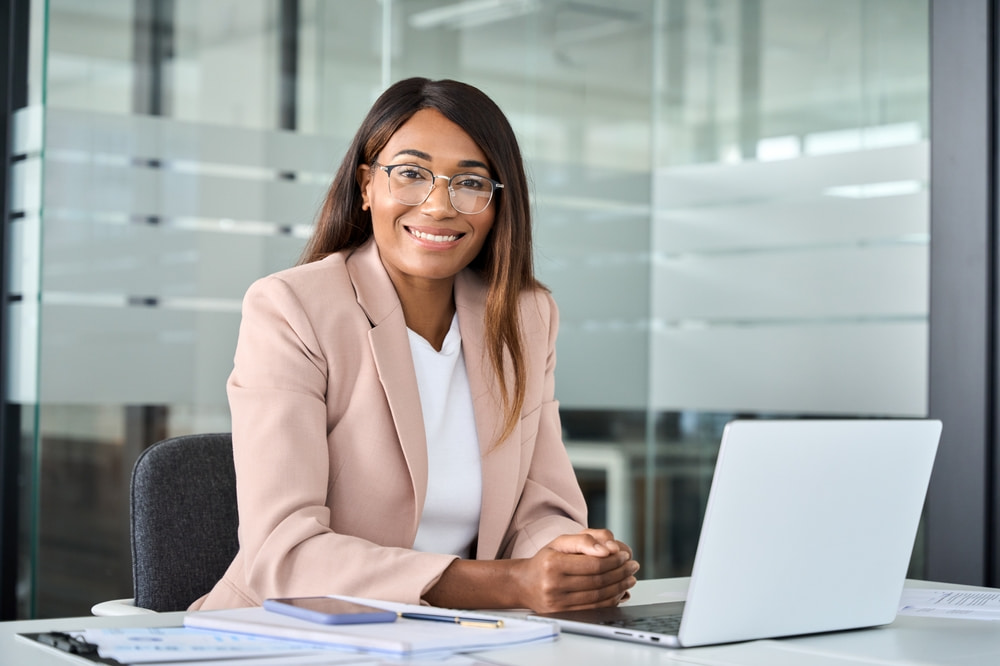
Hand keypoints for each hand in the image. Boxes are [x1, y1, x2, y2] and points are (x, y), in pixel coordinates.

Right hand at [511, 529, 638, 612]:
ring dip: (619, 587)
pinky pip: (594, 608)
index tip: (625, 555)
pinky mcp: (563, 614)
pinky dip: (610, 600)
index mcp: (553, 563)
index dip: (613, 560)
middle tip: (632, 566)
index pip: (592, 564)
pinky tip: (618, 591)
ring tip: (629, 578)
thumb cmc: (545, 560)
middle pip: (597, 581)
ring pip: (598, 596)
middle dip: (620, 573)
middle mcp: (554, 584)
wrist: (524, 583)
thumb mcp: (560, 542)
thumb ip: (585, 540)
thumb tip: (609, 549)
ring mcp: (558, 603)